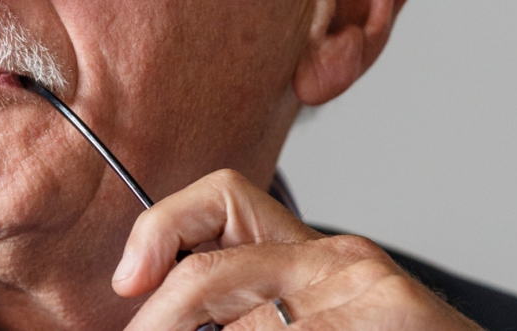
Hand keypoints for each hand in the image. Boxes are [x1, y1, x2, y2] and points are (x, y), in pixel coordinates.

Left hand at [111, 170, 482, 329]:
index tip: (127, 281)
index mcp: (313, 250)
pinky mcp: (389, 322)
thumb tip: (150, 298)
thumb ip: (246, 297)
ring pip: (241, 324)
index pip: (218, 198)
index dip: (157, 231)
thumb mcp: (316, 308)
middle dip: (158, 319)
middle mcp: (339, 261)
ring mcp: (365, 297)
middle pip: (208, 272)